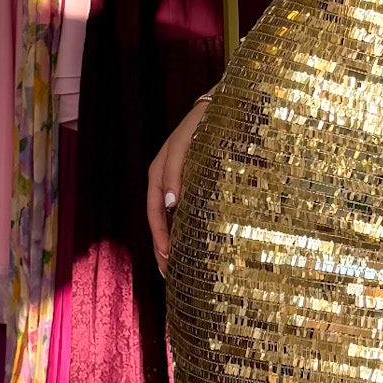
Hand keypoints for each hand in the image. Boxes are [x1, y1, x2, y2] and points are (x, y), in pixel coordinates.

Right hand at [146, 91, 213, 275]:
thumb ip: (175, 171)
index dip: (159, 237)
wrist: (227, 105)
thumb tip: (170, 205)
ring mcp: (180, 184)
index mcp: (159, 172)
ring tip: (177, 272)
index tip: (168, 258)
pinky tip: (194, 248)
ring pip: (172, 222)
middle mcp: (166, 181)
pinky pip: (186, 215)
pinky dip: (186, 233)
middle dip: (163, 250)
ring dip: (174, 246)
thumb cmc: (205, 123)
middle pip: (160, 222)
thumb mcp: (186, 144)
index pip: (154, 212)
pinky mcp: (195, 186)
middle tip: (170, 277)